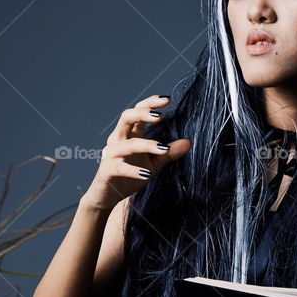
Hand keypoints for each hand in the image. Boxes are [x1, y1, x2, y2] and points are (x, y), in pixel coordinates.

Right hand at [82, 94, 190, 210]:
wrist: (107, 197)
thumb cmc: (129, 176)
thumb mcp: (153, 163)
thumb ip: (168, 152)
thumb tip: (189, 142)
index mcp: (128, 134)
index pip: (138, 112)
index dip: (150, 104)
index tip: (168, 99)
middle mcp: (118, 140)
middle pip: (127, 117)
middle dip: (143, 113)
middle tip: (161, 116)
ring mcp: (111, 154)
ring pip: (128, 144)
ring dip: (147, 145)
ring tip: (164, 148)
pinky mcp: (107, 170)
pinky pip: (120, 167)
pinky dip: (134, 170)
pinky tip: (147, 174)